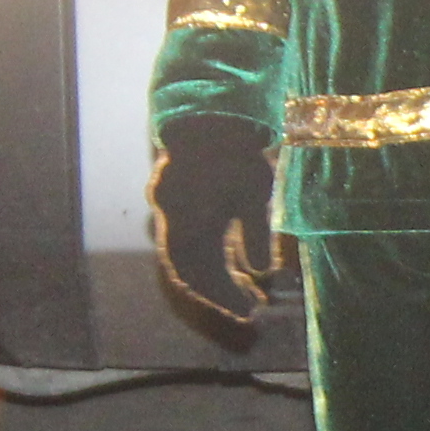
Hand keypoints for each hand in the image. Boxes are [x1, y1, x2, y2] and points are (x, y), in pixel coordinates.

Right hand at [152, 114, 277, 327]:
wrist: (209, 118)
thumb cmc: (236, 154)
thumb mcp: (254, 194)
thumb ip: (256, 235)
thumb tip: (263, 272)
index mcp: (190, 223)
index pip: (204, 274)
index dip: (226, 297)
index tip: (252, 312)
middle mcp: (172, 223)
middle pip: (190, 273)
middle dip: (219, 295)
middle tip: (249, 310)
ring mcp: (167, 214)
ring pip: (182, 261)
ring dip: (210, 281)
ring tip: (241, 292)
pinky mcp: (170, 207)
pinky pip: (180, 244)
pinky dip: (202, 261)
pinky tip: (227, 266)